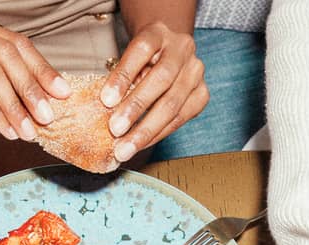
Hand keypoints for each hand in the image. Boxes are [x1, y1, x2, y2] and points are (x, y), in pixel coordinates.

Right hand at [0, 12, 70, 145]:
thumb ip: (8, 85)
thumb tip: (52, 96)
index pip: (12, 41)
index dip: (40, 67)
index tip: (63, 93)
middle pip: (4, 53)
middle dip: (31, 88)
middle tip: (48, 117)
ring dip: (14, 105)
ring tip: (29, 131)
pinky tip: (7, 131)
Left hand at [100, 21, 207, 161]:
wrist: (169, 52)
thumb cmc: (142, 58)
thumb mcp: (129, 57)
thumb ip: (123, 75)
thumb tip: (107, 106)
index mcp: (159, 32)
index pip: (141, 50)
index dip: (123, 75)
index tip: (106, 100)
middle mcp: (182, 49)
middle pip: (161, 79)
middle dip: (136, 108)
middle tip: (115, 130)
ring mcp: (196, 71)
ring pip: (173, 104)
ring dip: (147, 129)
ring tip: (126, 147)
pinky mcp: (203, 93)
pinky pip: (180, 118)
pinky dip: (159, 134)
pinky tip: (141, 144)